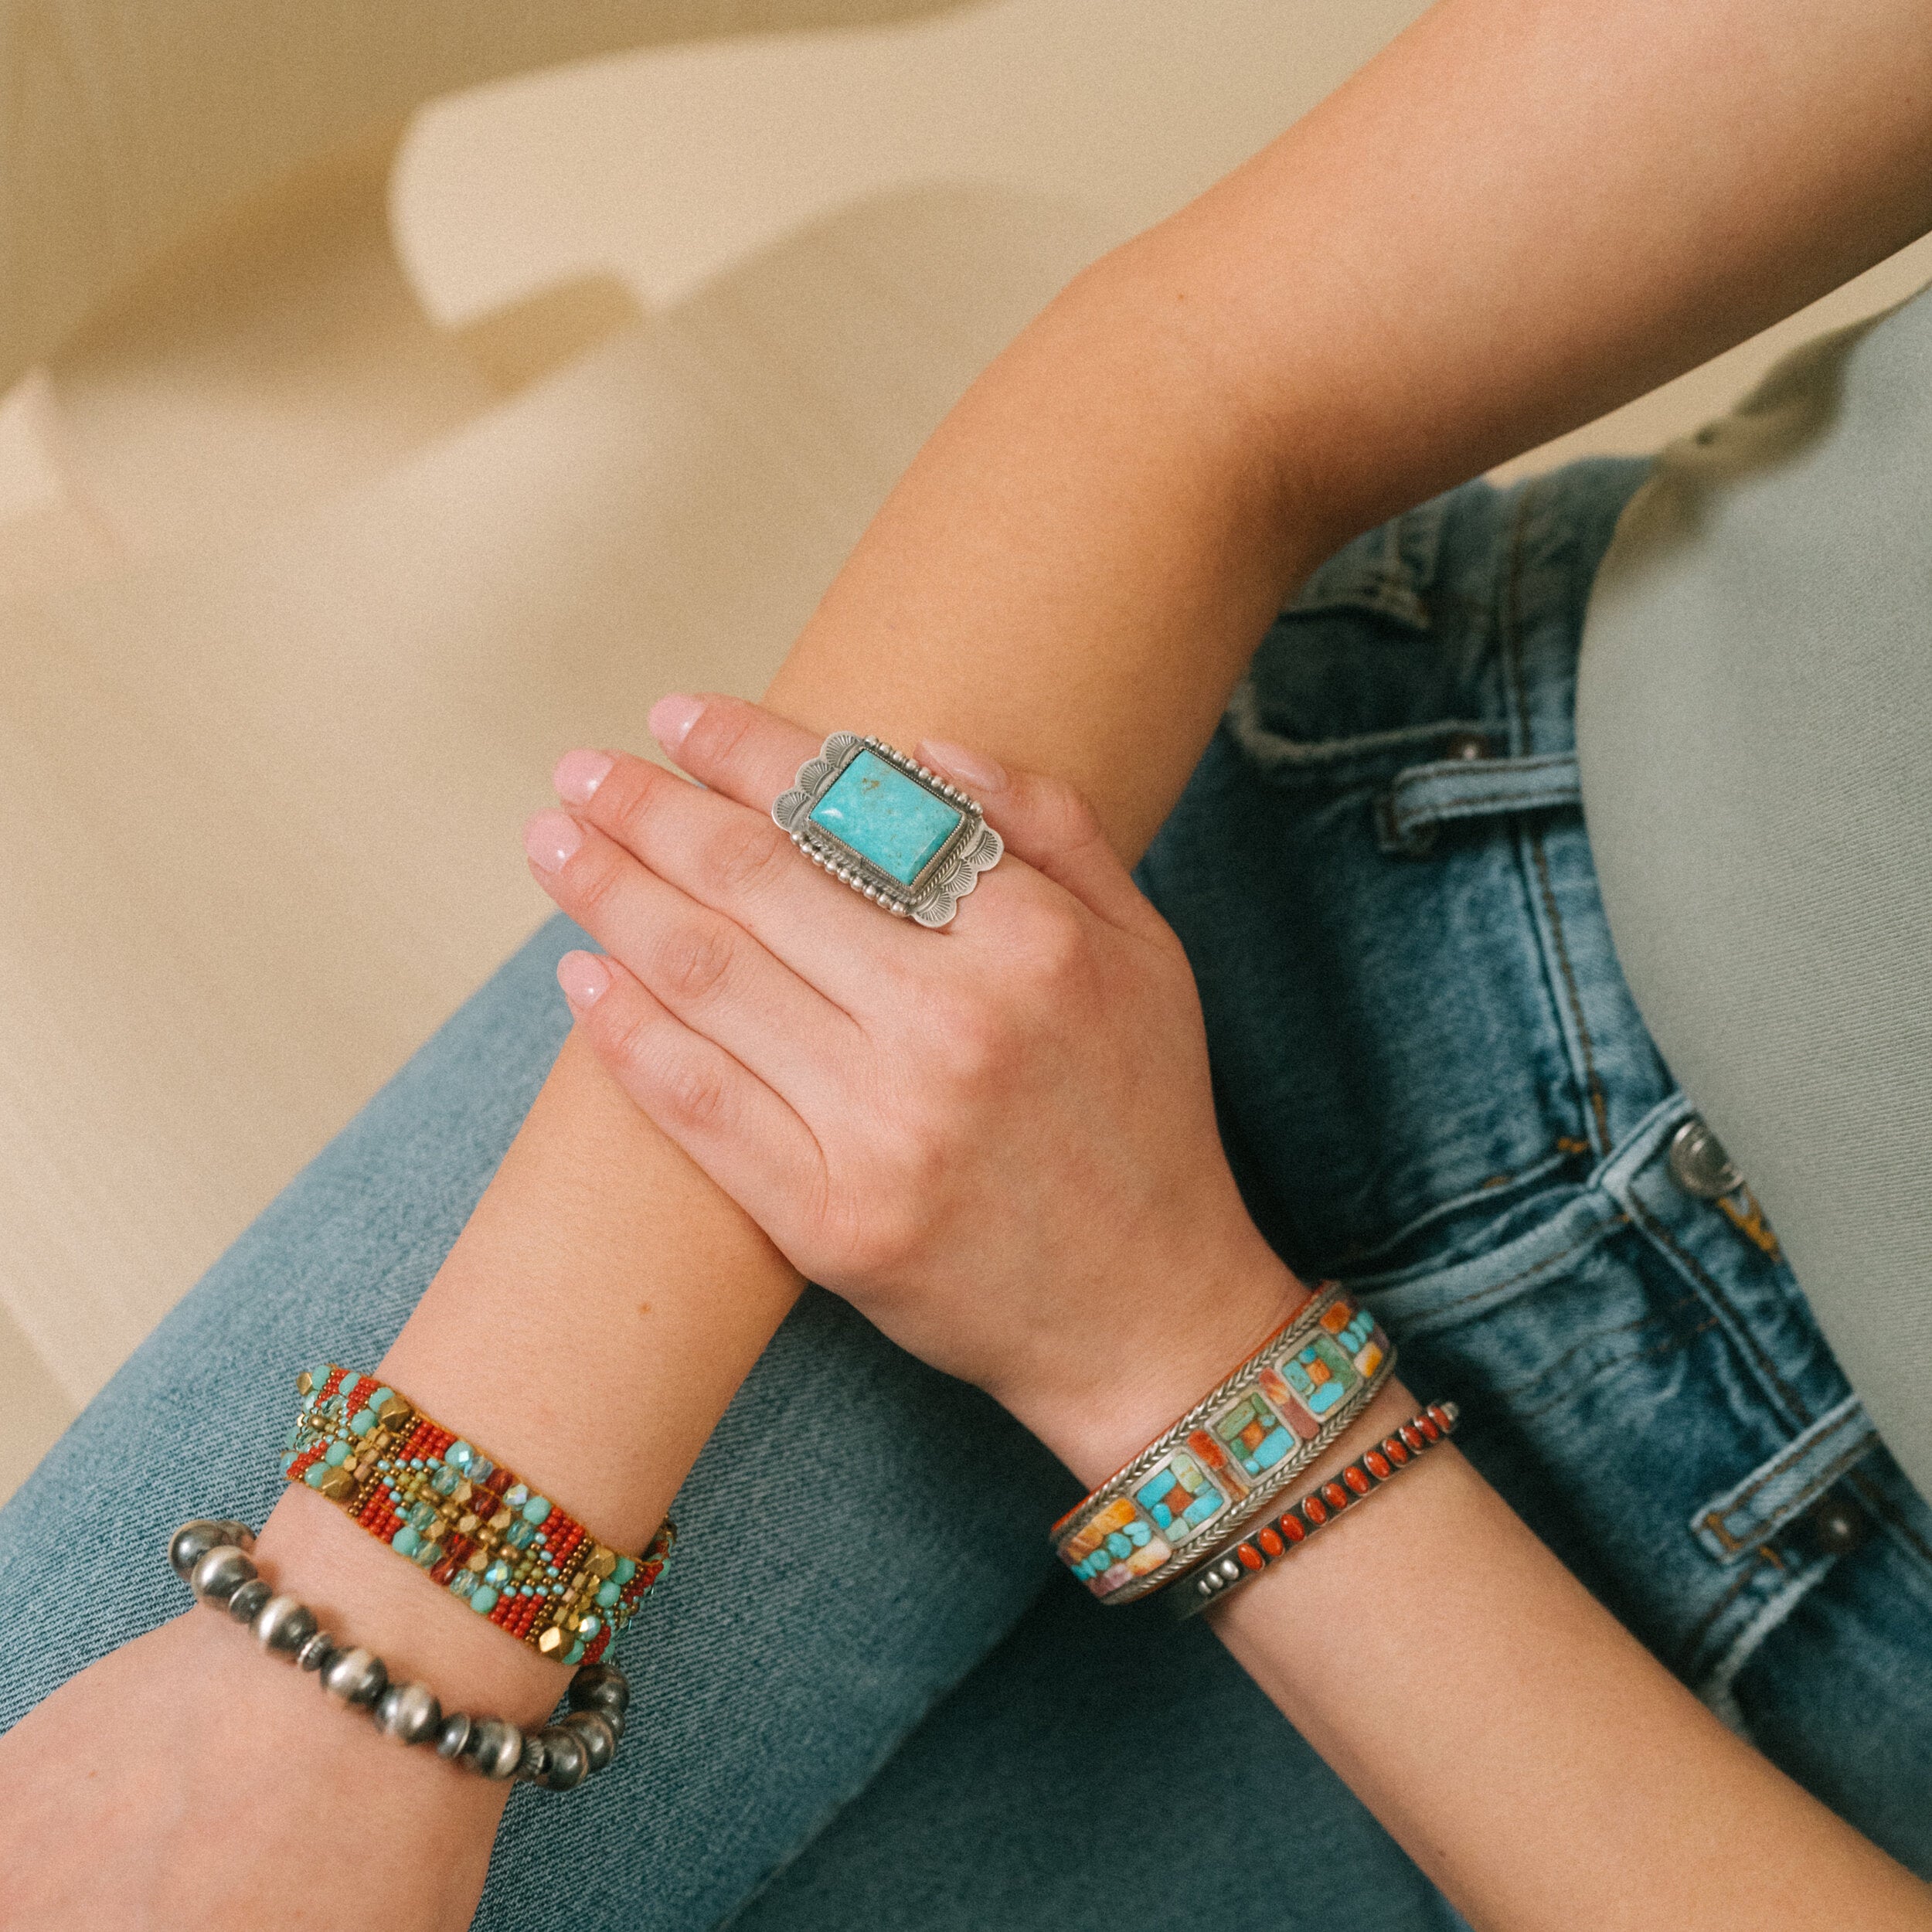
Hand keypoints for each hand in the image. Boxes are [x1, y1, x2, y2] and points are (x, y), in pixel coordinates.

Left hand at [522, 695, 1304, 1479]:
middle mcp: (954, 1025)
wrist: (1151, 1318)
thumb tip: (920, 748)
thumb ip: (1052, 829)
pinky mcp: (830, 1223)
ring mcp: (884, 1130)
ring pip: (708, 978)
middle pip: (757, 883)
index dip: (749, 753)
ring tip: (555, 843)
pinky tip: (581, 974)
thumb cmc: (1144, 1118)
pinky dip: (627, 1032)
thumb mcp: (1148, 949)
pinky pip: (700, 1105)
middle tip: (583, 770)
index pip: (854, 811)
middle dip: (650, 811)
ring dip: (611, 896)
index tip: (678, 718)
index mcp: (1032, 942)